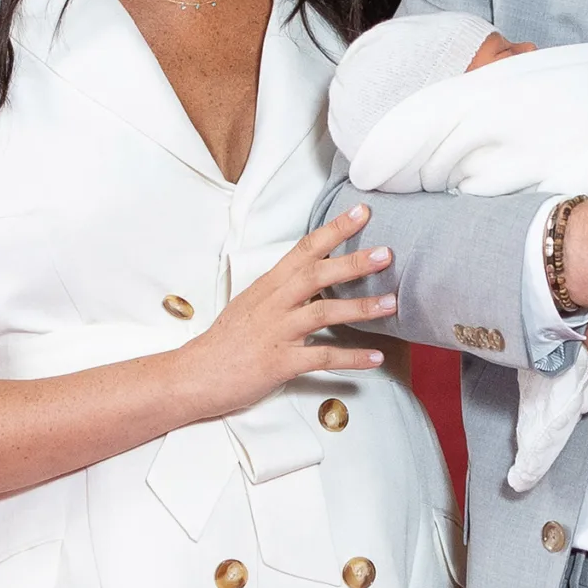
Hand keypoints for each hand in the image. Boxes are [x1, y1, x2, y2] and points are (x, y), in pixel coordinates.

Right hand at [173, 206, 393, 417]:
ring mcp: (276, 332)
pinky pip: (321, 358)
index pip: (303, 249)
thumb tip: (314, 274)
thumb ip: (283, 289)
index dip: (334, 229)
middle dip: (352, 262)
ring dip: (359, 307)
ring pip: (322, 313)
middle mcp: (273, 304)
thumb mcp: (252, 303)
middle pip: (315, 275)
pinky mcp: (279, 363)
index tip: (362, 212)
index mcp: (268, 285)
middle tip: (386, 254)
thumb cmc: (227, 340)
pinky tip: (376, 357)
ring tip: (391, 304)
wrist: (196, 375)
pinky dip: (351, 358)